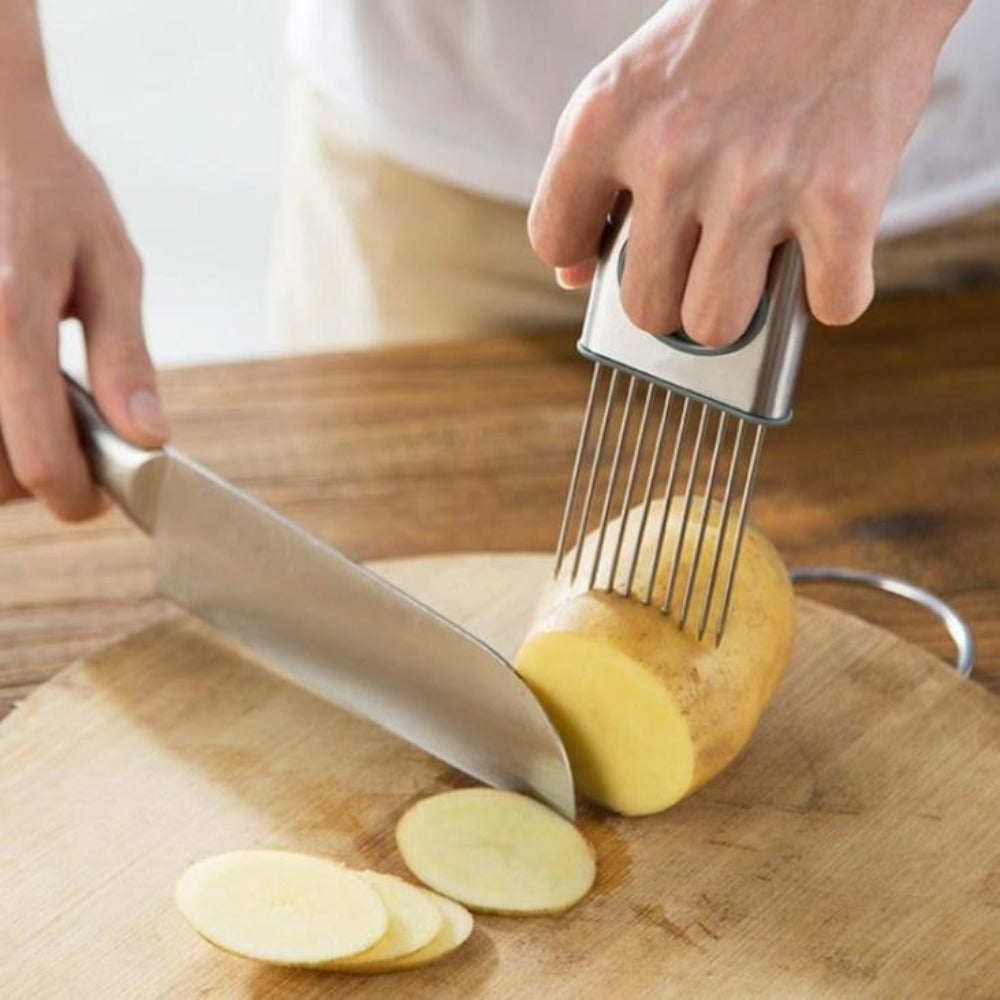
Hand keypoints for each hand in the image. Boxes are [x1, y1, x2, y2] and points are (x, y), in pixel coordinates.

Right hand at [0, 90, 167, 519]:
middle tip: (73, 452)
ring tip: (35, 420)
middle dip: (32, 481)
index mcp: (9, 318)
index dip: (72, 498)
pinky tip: (6, 395)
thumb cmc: (46, 188)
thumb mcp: (109, 266)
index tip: (96, 500)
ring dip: (0, 461)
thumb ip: (125, 360)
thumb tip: (148, 441)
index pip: (35, 456)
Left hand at [529, 0, 968, 344]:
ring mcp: (757, 181)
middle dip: (674, 295)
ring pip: (716, 325)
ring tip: (759, 260)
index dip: (586, 257)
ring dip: (741, 308)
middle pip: (644, 306)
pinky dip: (833, 288)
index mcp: (606, 117)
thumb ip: (599, 176)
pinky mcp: (842, 198)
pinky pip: (827, 304)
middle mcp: (673, 152)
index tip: (617, 250)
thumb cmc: (737, 34)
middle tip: (703, 259)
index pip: (556, 240)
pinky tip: (831, 246)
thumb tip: (575, 276)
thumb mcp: (639, 83)